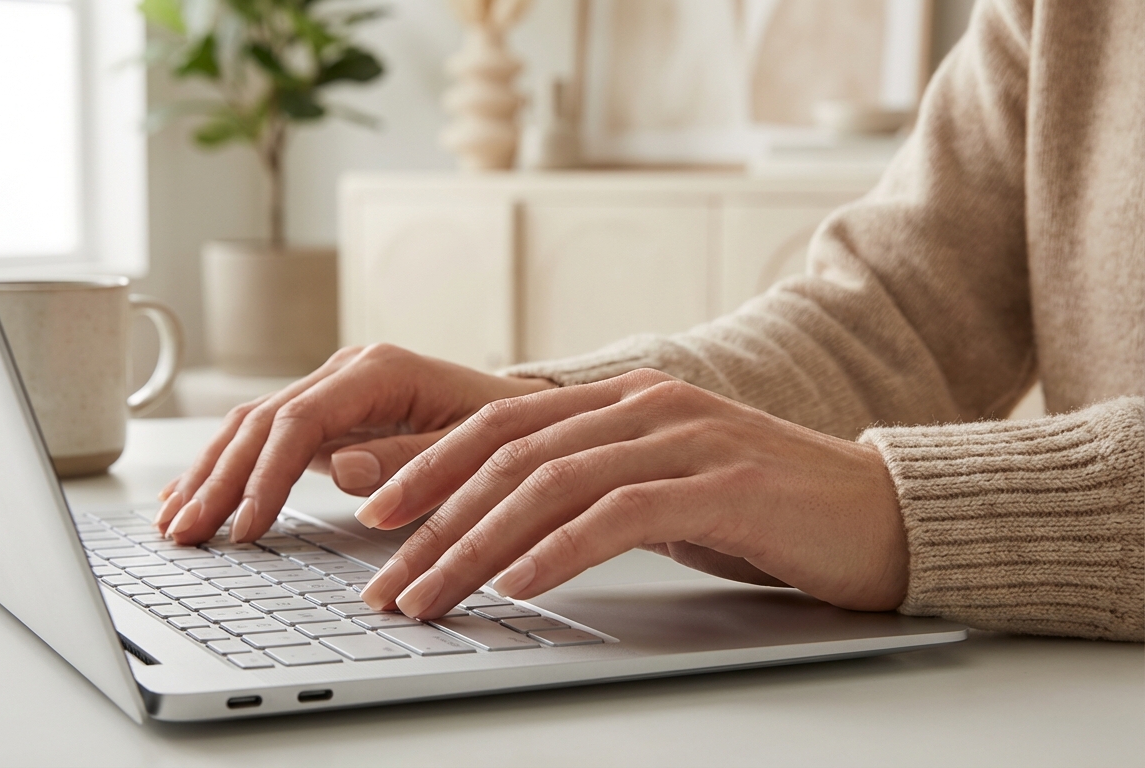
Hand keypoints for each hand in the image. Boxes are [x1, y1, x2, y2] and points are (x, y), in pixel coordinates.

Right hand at [153, 344, 553, 543]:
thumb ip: (411, 458)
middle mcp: (347, 370)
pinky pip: (266, 436)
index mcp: (380, 370)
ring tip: (174, 522)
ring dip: (211, 474)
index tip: (244, 527)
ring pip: (252, 425)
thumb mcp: (475, 448)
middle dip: (219, 479)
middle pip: (262, 420)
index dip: (265, 476)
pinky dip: (229, 467)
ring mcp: (334, 389)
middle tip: (185, 533)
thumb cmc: (507, 430)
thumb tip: (339, 466)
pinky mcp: (329, 412)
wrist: (523, 410)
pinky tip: (196, 495)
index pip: (300, 420)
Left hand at [355, 369, 908, 617]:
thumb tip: (503, 529)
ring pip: (549, 484)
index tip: (374, 514)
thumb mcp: (665, 488)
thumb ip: (593, 488)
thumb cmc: (767, 512)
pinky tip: (518, 584)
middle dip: (432, 519)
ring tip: (429, 596)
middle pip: (508, 454)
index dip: (429, 466)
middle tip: (385, 579)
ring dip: (475, 546)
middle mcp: (647, 404)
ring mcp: (687, 438)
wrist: (884, 515)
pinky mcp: (725, 485)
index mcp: (624, 398)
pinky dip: (557, 552)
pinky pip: (618, 515)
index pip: (500, 424)